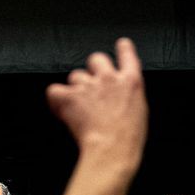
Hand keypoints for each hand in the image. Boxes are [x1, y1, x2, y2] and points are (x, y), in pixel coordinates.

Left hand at [46, 37, 146, 163]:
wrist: (112, 149)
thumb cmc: (128, 139)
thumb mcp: (140, 113)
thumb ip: (129, 97)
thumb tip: (120, 98)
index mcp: (131, 82)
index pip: (127, 54)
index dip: (122, 48)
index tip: (121, 45)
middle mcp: (109, 78)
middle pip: (96, 58)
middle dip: (92, 69)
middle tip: (92, 86)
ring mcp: (88, 86)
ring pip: (75, 76)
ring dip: (75, 88)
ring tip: (79, 107)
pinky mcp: (70, 97)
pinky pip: (54, 90)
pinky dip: (55, 99)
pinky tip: (61, 108)